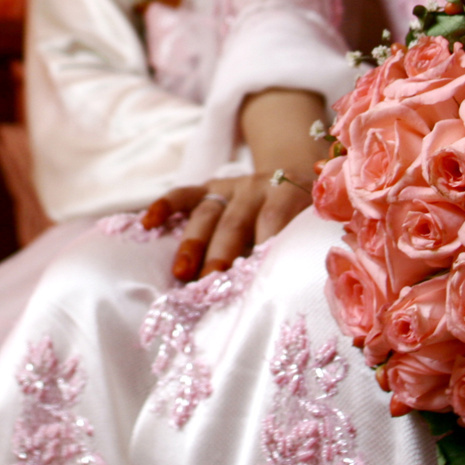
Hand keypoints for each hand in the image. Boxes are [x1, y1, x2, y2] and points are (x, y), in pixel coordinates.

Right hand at [143, 166, 315, 281]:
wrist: (298, 177)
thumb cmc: (306, 217)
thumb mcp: (315, 226)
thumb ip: (305, 245)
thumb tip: (297, 287)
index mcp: (289, 195)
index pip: (274, 221)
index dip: (263, 248)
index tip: (253, 282)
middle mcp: (258, 187)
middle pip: (236, 222)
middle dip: (222, 254)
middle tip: (213, 285)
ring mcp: (233, 186)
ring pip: (208, 212)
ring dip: (193, 243)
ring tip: (181, 274)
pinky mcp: (212, 185)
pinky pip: (184, 193)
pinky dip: (165, 206)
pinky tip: (148, 223)